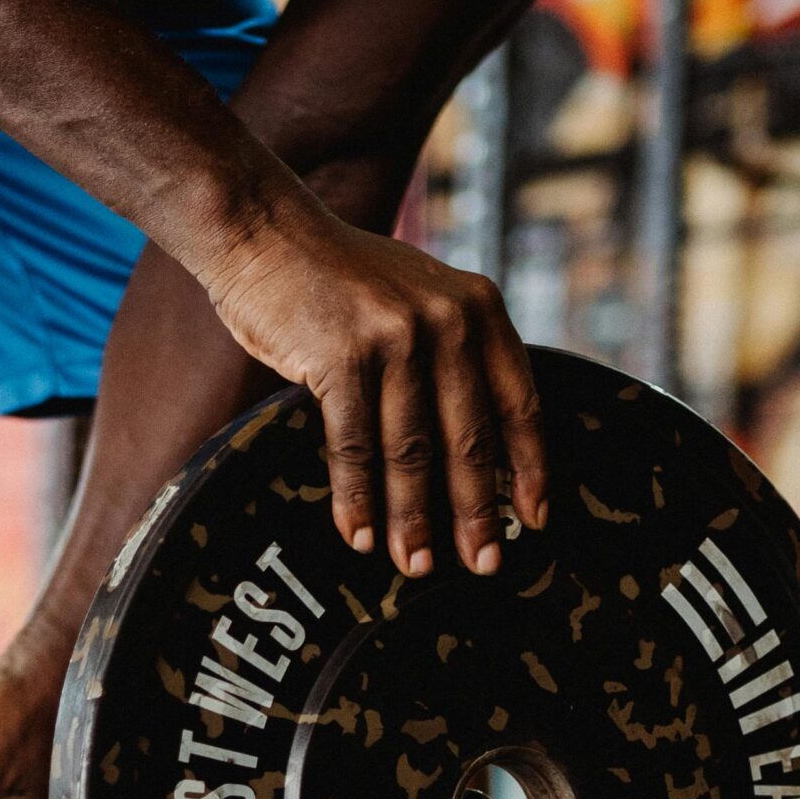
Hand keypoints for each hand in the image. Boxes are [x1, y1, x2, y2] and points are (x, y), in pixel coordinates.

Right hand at [202, 200, 547, 575]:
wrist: (265, 233)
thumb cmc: (339, 279)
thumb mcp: (419, 297)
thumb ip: (454, 351)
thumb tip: (478, 447)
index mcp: (477, 308)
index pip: (519, 401)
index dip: (529, 468)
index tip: (534, 520)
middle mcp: (446, 320)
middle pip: (469, 437)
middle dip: (476, 511)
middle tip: (482, 564)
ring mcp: (394, 337)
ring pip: (411, 449)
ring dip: (413, 518)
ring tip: (414, 565)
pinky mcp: (340, 356)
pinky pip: (353, 444)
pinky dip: (357, 497)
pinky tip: (359, 535)